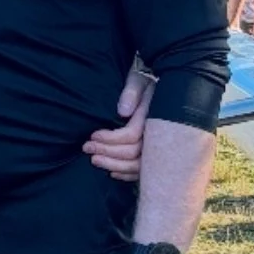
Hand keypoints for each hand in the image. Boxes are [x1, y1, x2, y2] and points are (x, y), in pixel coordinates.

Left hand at [83, 66, 154, 180]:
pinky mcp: (158, 155)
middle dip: (107, 152)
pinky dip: (127, 175)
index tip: (93, 135)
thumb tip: (123, 112)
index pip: (132, 135)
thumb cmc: (146, 80)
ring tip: (94, 160)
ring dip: (113, 165)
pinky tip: (113, 172)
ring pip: (138, 166)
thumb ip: (131, 92)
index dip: (110, 138)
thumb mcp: (138, 79)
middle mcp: (160, 134)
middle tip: (87, 148)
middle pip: (134, 153)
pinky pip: (144, 172)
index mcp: (155, 116)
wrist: (166, 87)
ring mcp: (161, 146)